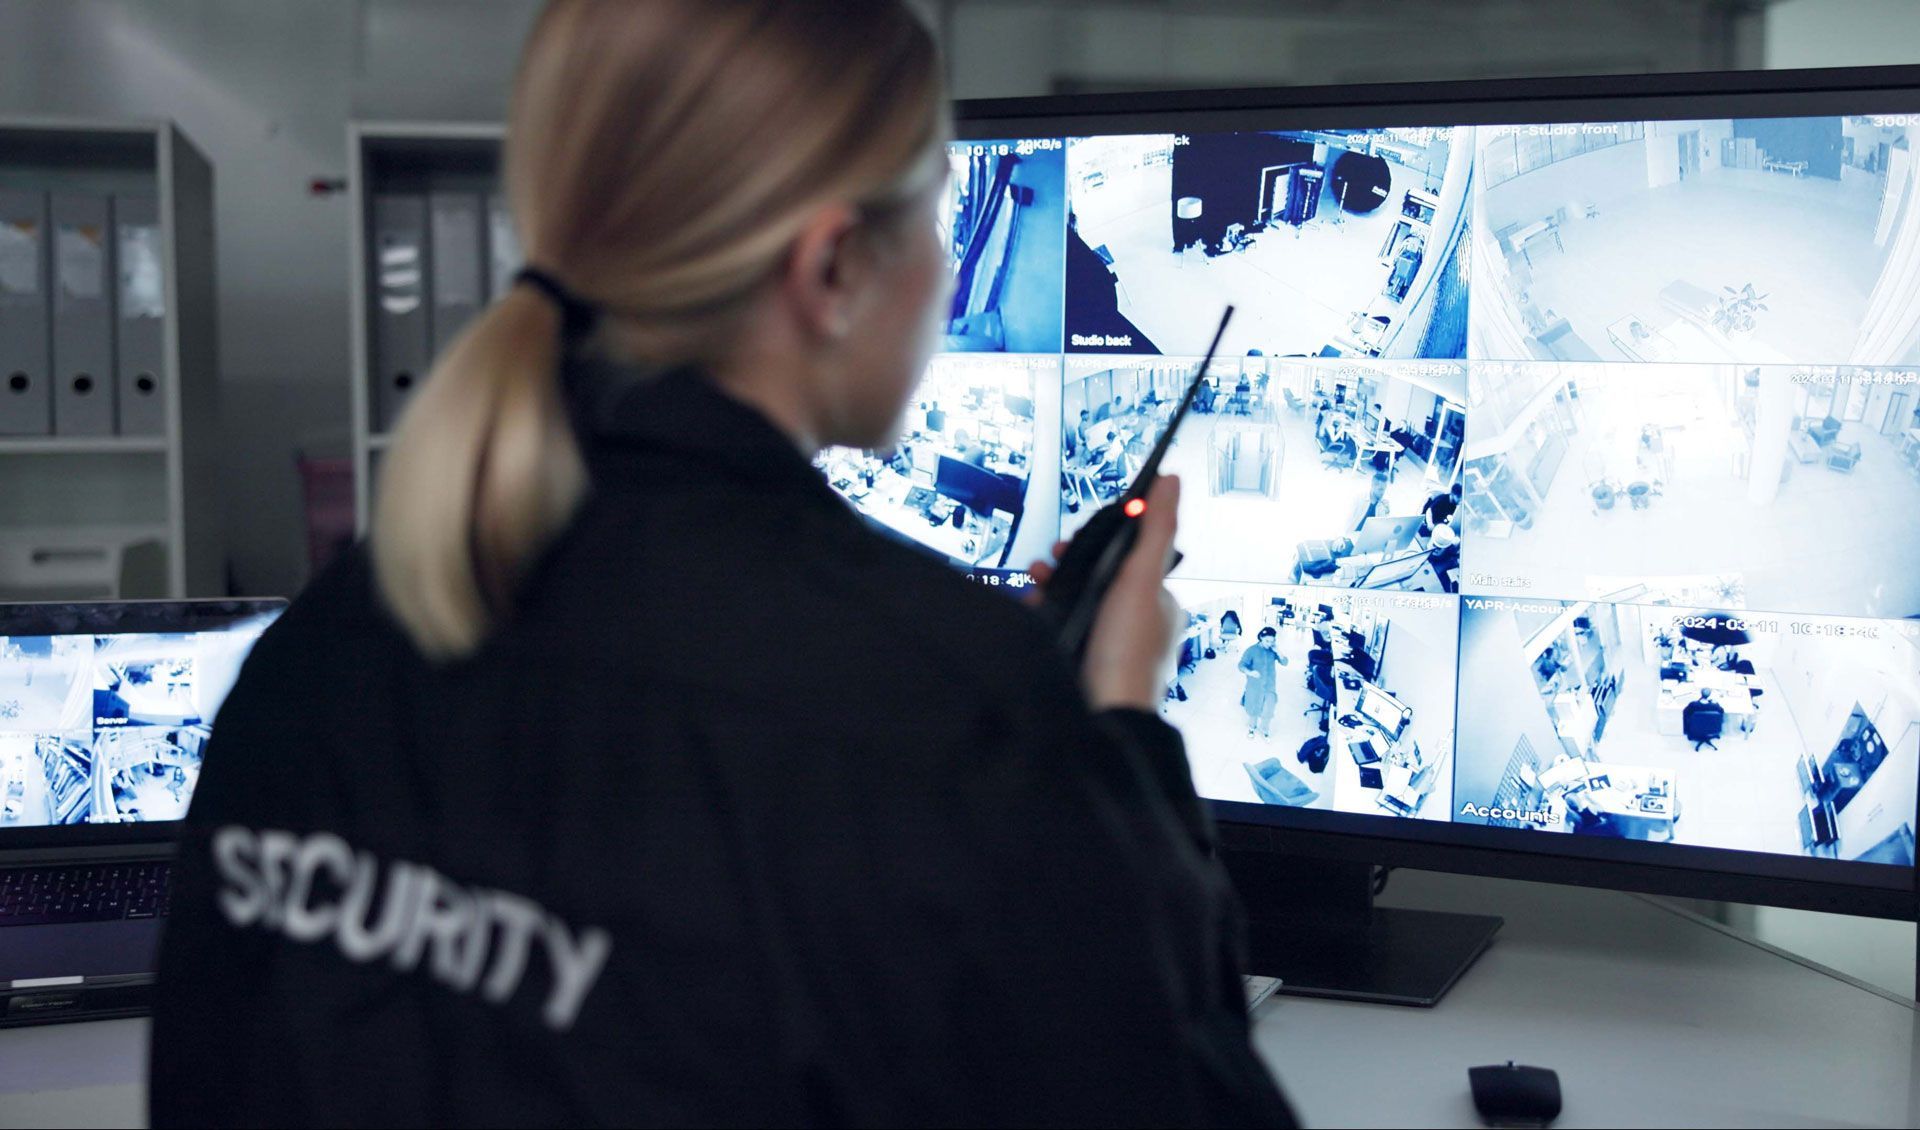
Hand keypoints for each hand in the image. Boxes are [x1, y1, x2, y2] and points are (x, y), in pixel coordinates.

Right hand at [1029, 476, 1183, 710]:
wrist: (1102, 716)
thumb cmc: (1127, 655)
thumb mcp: (1141, 579)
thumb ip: (1155, 529)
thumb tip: (1171, 481)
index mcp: (1159, 604)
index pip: (1130, 557)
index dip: (1101, 542)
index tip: (1074, 539)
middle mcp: (1137, 625)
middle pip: (1099, 577)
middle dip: (1069, 563)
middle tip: (1048, 560)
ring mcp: (1110, 645)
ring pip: (1078, 601)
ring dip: (1052, 586)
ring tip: (1035, 581)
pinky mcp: (1085, 662)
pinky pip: (1061, 628)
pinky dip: (1044, 615)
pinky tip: (1031, 611)